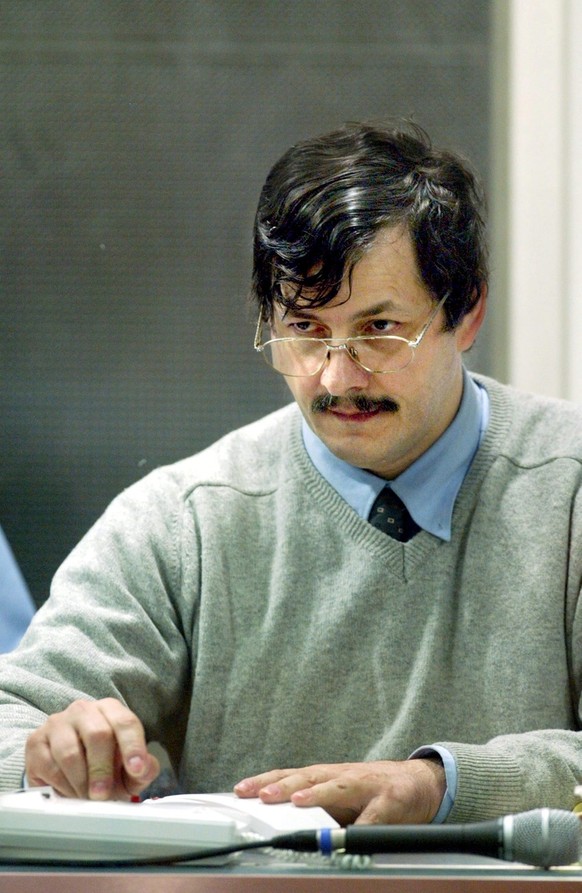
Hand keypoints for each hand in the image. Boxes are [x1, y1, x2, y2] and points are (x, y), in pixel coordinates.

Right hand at [25, 698, 159, 800]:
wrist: (68, 764)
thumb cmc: (104, 762)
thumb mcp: (128, 769)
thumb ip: (143, 769)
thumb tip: (145, 768)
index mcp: (110, 710)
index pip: (125, 722)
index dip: (133, 747)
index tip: (136, 769)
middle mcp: (84, 710)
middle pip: (98, 734)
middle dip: (103, 769)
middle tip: (103, 794)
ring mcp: (58, 723)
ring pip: (70, 752)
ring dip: (81, 782)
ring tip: (87, 797)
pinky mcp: (36, 741)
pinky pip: (49, 766)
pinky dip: (62, 785)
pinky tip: (70, 791)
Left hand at [234, 759, 445, 825]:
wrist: (419, 782)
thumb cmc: (372, 790)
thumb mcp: (339, 795)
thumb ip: (315, 805)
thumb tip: (277, 820)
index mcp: (327, 777)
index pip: (290, 775)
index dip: (265, 781)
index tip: (241, 790)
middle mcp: (343, 776)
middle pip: (309, 777)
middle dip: (284, 786)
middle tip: (263, 796)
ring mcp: (367, 786)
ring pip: (339, 787)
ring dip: (318, 794)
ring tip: (298, 800)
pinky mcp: (390, 801)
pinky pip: (375, 816)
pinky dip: (362, 824)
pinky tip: (351, 833)